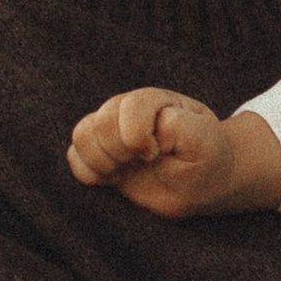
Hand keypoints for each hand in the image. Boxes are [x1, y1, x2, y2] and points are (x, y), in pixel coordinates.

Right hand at [67, 89, 280, 215]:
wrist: (203, 179)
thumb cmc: (206, 158)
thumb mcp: (204, 142)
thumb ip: (179, 128)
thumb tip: (148, 130)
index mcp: (156, 101)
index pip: (131, 107)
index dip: (137, 136)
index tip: (156, 154)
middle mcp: (128, 109)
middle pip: (101, 122)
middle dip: (119, 151)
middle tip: (143, 162)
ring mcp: (112, 130)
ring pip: (82, 136)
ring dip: (101, 161)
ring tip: (125, 170)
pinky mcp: (101, 152)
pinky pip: (74, 157)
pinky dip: (88, 172)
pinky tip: (113, 178)